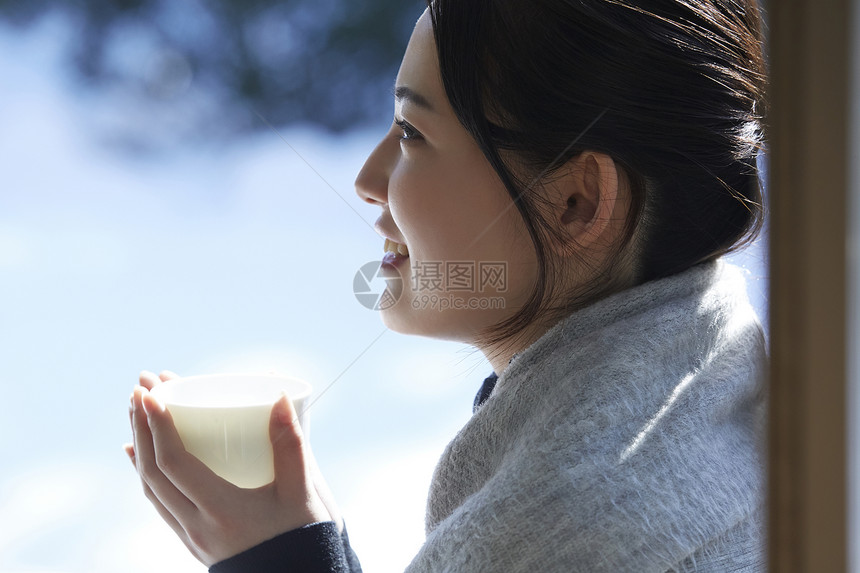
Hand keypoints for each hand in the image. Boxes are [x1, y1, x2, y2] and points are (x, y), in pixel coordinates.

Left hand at [125, 370, 340, 565]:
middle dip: (142, 426)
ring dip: (140, 445)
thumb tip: (279, 395)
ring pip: (150, 487)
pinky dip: (144, 472)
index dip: (158, 426)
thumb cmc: (304, 535)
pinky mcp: (192, 539)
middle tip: (140, 388)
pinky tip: (137, 452)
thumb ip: (291, 443)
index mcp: (222, 512)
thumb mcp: (302, 490)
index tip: (151, 393)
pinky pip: (157, 502)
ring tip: (138, 410)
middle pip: (153, 472)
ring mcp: (191, 536)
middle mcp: (197, 527)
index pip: (174, 464)